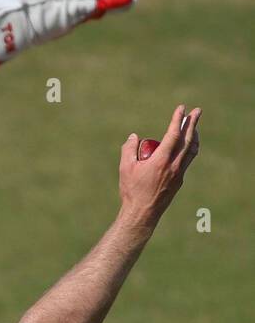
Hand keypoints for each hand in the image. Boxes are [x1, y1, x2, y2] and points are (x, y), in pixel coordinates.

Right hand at [118, 106, 201, 228]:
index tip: (181, 108)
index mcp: (161, 160)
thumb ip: (128, 150)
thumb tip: (134, 137)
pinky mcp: (179, 181)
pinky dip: (190, 149)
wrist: (142, 213)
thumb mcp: (125, 168)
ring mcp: (179, 173)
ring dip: (194, 136)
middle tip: (197, 111)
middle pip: (187, 139)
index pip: (173, 134)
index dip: (178, 120)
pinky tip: (187, 146)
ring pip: (191, 150)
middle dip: (193, 123)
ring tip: (194, 127)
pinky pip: (187, 160)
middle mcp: (174, 165)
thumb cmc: (131, 191)